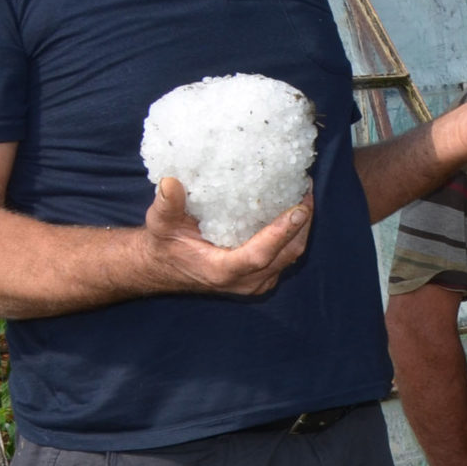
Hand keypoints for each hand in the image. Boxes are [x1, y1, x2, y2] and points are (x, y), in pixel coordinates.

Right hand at [143, 177, 312, 295]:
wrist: (165, 268)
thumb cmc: (164, 244)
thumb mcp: (161, 223)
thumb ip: (167, 205)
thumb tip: (170, 183)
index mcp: (221, 270)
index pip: (259, 255)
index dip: (281, 233)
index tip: (299, 209)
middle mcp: (244, 281)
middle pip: (286, 253)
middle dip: (301, 222)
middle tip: (305, 187)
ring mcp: (256, 282)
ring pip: (291, 255)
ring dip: (302, 226)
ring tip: (304, 192)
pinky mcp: (261, 277)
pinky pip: (286, 255)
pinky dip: (293, 233)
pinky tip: (294, 208)